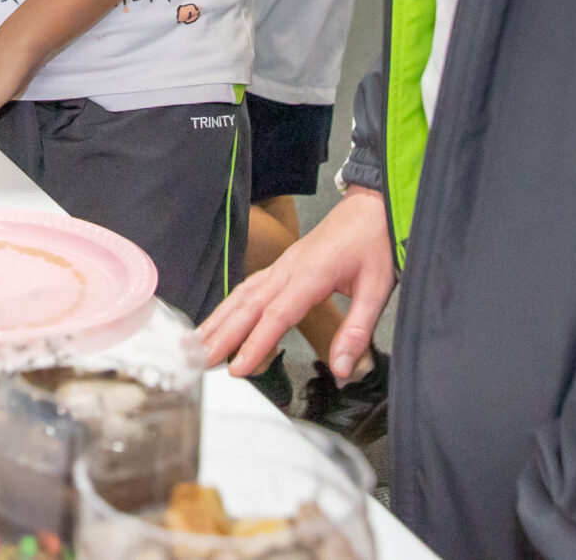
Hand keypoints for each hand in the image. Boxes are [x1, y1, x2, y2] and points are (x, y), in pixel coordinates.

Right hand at [197, 187, 394, 379]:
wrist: (372, 207)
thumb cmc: (375, 242)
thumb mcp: (377, 289)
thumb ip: (358, 331)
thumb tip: (344, 369)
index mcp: (312, 274)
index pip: (277, 315)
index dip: (256, 344)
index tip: (238, 369)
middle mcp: (289, 268)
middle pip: (248, 304)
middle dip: (223, 334)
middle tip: (200, 360)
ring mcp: (283, 265)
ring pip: (243, 294)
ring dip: (219, 319)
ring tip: (198, 342)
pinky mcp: (283, 265)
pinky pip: (250, 286)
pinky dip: (231, 305)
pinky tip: (220, 319)